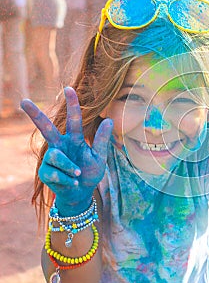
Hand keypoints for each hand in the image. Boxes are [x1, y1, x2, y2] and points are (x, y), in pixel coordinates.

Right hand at [21, 87, 112, 215]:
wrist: (81, 193)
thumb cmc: (90, 173)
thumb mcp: (100, 157)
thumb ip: (103, 140)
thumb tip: (109, 120)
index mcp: (74, 139)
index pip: (73, 120)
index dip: (72, 105)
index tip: (69, 88)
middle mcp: (60, 145)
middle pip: (46, 128)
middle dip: (35, 115)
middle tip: (24, 101)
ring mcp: (51, 158)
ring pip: (56, 157)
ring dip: (69, 167)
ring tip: (78, 175)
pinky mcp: (45, 171)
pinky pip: (55, 173)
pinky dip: (67, 179)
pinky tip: (71, 182)